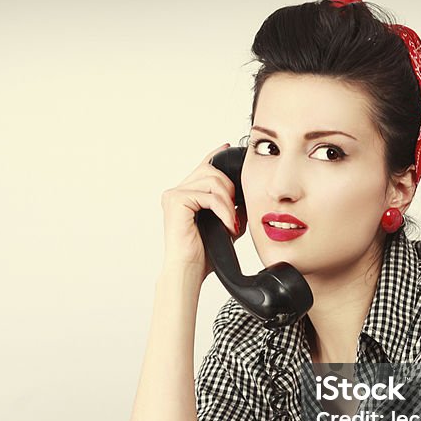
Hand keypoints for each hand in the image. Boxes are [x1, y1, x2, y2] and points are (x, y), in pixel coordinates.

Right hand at [160, 143, 246, 276]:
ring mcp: (174, 195)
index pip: (202, 167)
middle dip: (229, 187)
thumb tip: (246, 195)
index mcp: (184, 196)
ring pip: (212, 181)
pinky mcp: (176, 201)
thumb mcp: (224, 225)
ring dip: (228, 202)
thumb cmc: (203, 254)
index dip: (215, 156)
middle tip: (235, 212)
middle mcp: (176, 193)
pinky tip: (227, 225)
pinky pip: (209, 196)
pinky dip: (223, 210)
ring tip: (231, 222)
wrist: (190, 271)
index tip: (227, 149)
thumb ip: (232, 208)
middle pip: (210, 170)